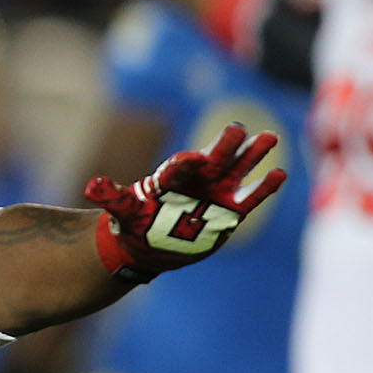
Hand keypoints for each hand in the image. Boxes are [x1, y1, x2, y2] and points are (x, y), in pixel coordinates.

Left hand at [86, 122, 284, 280]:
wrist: (150, 244)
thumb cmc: (135, 222)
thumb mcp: (123, 211)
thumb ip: (113, 197)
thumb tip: (92, 185)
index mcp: (170, 178)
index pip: (179, 167)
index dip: (184, 164)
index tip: (192, 160)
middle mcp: (196, 180)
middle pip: (213, 158)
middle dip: (225, 145)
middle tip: (237, 128)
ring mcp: (215, 194)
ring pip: (237, 170)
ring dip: (252, 155)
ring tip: (270, 137)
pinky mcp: (229, 212)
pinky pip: (250, 198)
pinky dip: (264, 187)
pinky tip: (280, 173)